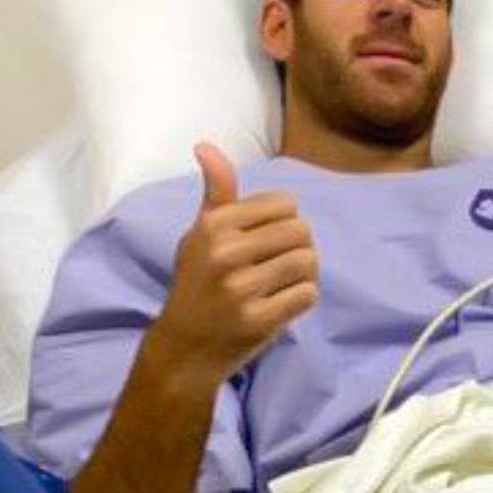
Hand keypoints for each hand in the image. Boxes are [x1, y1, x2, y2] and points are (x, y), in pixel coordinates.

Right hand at [147, 142, 319, 383]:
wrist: (184, 347)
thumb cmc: (196, 284)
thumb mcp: (198, 235)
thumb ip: (216, 193)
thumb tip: (206, 145)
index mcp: (214, 225)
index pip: (285, 203)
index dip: (286, 221)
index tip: (269, 240)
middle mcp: (225, 253)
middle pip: (301, 231)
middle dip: (299, 247)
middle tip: (280, 265)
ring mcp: (241, 288)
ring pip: (308, 262)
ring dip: (304, 274)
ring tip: (283, 284)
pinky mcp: (258, 320)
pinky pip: (307, 294)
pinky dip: (301, 299)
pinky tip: (282, 304)